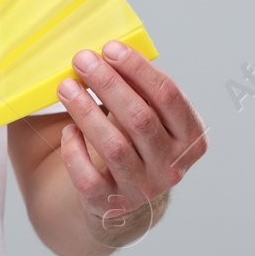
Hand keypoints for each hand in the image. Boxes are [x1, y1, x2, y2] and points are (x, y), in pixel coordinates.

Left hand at [56, 40, 206, 233]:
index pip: (168, 97)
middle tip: (82, 59)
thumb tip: (99, 50)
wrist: (112, 205)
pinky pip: (89, 179)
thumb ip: (130, 89)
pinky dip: (75, 152)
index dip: (139, 70)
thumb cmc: (123, 145)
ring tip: (66, 86)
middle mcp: (171, 166)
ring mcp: (142, 190)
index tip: (110, 48)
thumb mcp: (138, 117)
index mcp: (188, 137)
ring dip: (87, 112)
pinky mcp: (111, 207)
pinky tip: (68, 131)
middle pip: (140, 119)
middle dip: (109, 84)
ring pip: (115, 147)